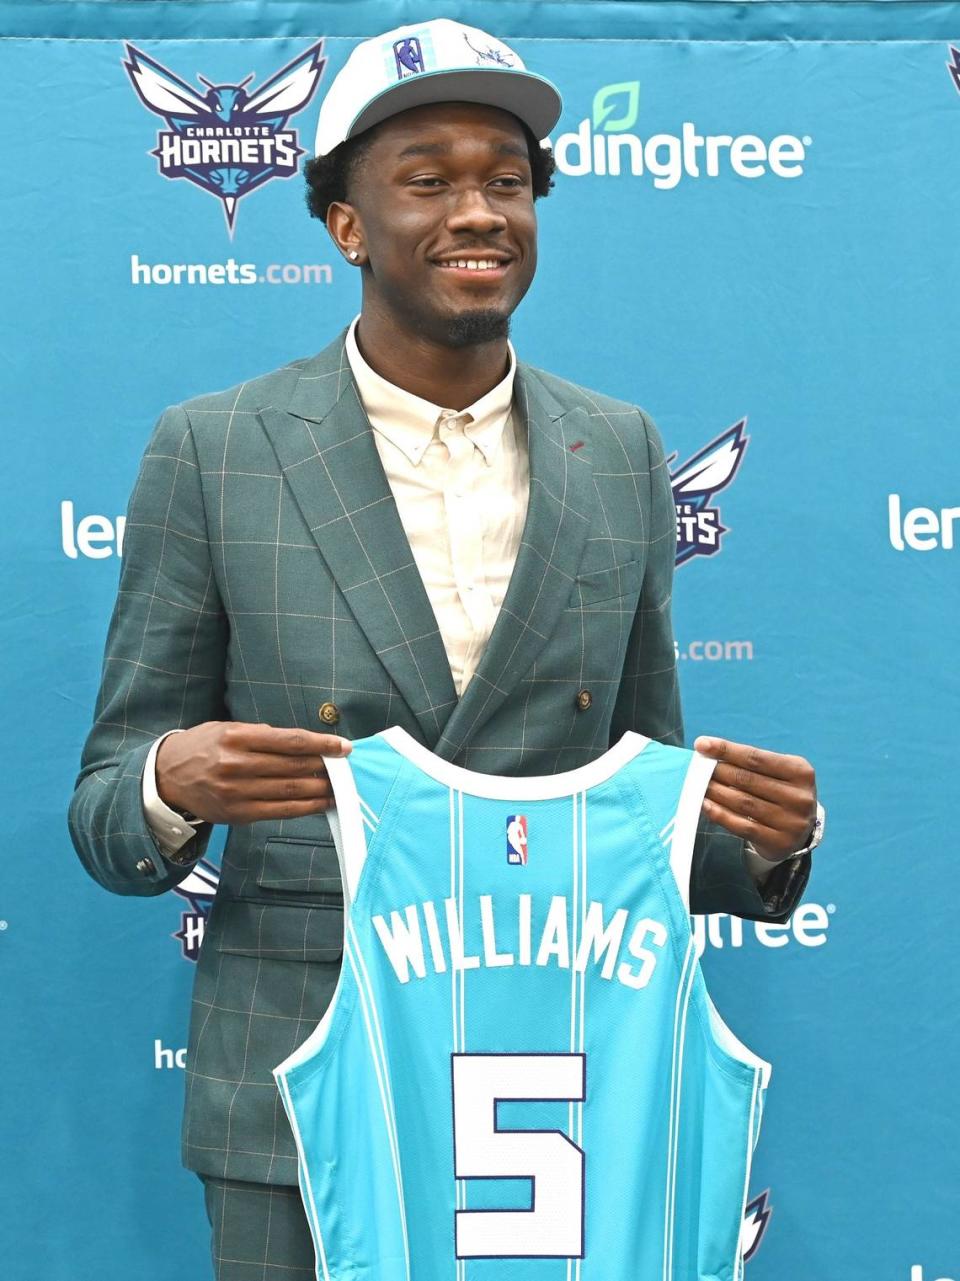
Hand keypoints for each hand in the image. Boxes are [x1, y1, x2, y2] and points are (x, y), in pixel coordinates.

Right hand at [155, 722, 350, 825]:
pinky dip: (305, 807)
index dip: (321, 744)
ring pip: (291, 790)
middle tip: (346, 767)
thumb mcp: (226, 728)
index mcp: (236, 737)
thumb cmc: (203, 747)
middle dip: (325, 767)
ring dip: (321, 789)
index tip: (343, 747)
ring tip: (341, 787)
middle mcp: (237, 765)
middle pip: (294, 766)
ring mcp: (237, 792)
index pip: (290, 740)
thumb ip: (262, 734)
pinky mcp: (238, 814)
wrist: (166, 778)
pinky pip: (280, 811)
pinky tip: (321, 802)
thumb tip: (301, 742)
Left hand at [694, 736, 817, 860]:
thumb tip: (709, 752)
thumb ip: (750, 764)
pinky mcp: (779, 842)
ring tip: (699, 785)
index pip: (756, 758)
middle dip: (718, 772)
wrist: (799, 831)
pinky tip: (705, 806)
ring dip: (716, 792)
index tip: (701, 744)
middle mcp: (800, 797)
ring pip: (744, 803)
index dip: (726, 750)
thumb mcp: (777, 773)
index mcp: (801, 772)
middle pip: (748, 780)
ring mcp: (791, 822)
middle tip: (698, 769)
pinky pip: (743, 826)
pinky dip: (720, 815)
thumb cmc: (781, 793)